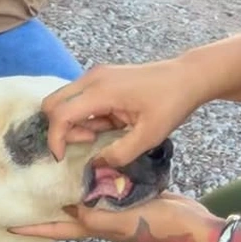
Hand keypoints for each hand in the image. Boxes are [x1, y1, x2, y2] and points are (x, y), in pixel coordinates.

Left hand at [8, 192, 218, 241]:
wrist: (187, 223)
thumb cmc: (152, 225)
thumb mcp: (118, 221)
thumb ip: (92, 216)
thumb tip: (69, 207)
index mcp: (93, 229)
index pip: (56, 230)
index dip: (33, 229)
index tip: (9, 224)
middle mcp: (99, 221)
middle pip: (66, 216)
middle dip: (47, 208)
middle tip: (27, 192)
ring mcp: (114, 210)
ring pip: (84, 199)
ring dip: (68, 188)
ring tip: (52, 172)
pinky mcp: (128, 197)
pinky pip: (103, 187)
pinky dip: (93, 177)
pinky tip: (90, 162)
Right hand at [41, 58, 208, 166]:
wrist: (187, 77)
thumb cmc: (171, 103)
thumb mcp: (149, 136)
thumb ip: (120, 154)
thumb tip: (96, 165)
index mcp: (101, 90)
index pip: (60, 113)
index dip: (55, 138)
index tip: (63, 158)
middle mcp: (92, 79)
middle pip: (53, 103)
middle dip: (60, 129)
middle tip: (87, 143)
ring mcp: (96, 76)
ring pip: (65, 102)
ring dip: (75, 123)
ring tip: (104, 135)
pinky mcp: (102, 79)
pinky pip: (80, 99)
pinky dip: (86, 116)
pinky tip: (108, 125)